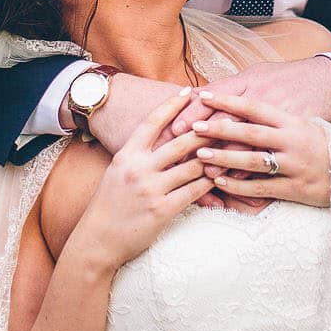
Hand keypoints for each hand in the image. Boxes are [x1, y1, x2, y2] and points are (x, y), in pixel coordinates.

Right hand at [72, 88, 215, 268]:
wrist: (97, 239)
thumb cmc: (109, 204)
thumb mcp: (118, 171)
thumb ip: (138, 154)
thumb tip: (163, 136)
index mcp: (126, 155)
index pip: (152, 122)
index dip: (172, 104)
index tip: (189, 91)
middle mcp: (139, 168)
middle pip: (181, 141)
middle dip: (206, 129)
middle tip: (226, 117)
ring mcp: (151, 189)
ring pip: (193, 166)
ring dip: (215, 157)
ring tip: (232, 146)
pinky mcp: (162, 210)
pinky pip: (194, 191)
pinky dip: (211, 183)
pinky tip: (222, 176)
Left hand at [164, 56, 330, 207]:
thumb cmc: (317, 140)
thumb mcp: (299, 116)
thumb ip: (268, 110)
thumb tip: (232, 98)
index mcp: (291, 119)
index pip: (254, 107)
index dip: (228, 101)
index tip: (203, 96)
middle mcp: (293, 141)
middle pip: (251, 133)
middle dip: (220, 130)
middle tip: (193, 128)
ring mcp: (294, 165)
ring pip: (253, 162)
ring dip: (224, 159)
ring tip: (199, 156)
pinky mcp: (295, 189)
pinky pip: (261, 188)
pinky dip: (238, 186)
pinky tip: (219, 182)